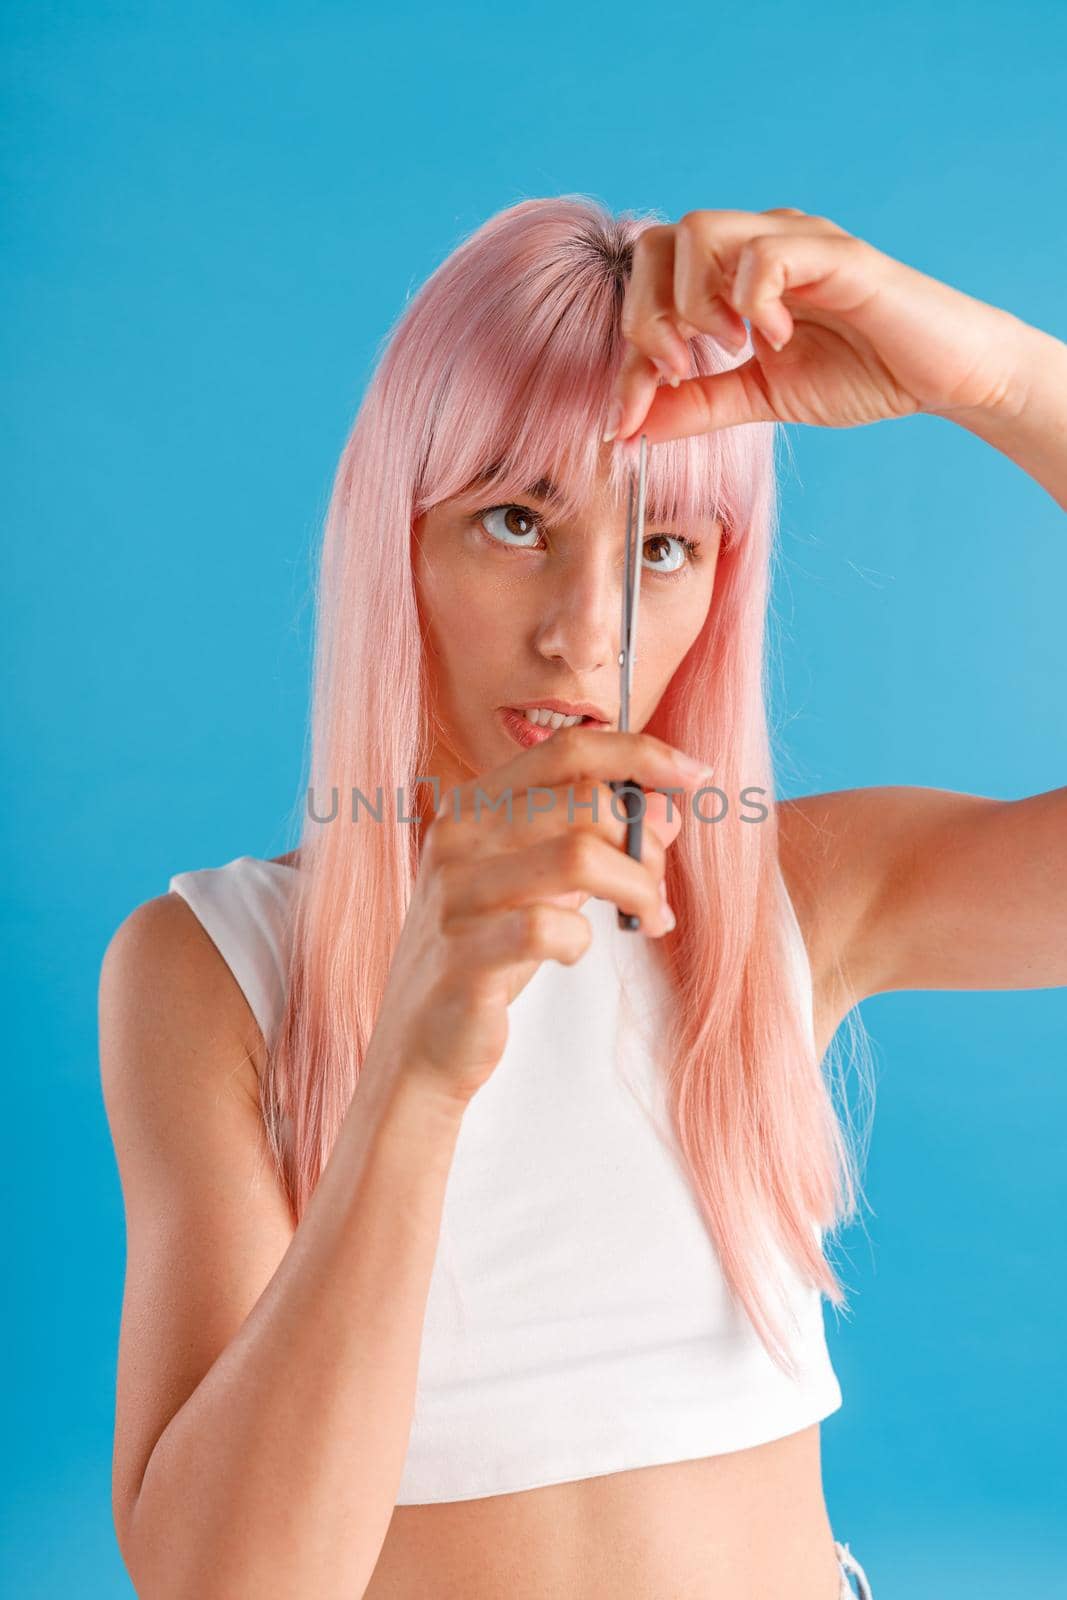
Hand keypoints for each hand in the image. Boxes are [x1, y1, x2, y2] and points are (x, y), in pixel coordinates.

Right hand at [365, 726, 709, 1108]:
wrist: (417, 1043)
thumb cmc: (485, 953)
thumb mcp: (538, 884)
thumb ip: (592, 841)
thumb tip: (669, 812)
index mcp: (473, 806)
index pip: (566, 751)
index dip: (639, 754)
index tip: (693, 774)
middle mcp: (456, 838)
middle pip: (586, 802)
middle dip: (646, 845)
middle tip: (658, 891)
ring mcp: (455, 896)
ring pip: (579, 857)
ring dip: (636, 890)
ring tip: (644, 920)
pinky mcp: (462, 957)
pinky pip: (551, 929)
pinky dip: (583, 941)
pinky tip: (572, 953)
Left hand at [605, 207, 1028, 444]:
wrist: (942, 377)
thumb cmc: (860, 375)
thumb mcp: (759, 398)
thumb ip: (697, 404)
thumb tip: (628, 427)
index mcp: (731, 272)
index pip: (648, 280)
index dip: (627, 350)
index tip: (629, 416)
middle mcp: (756, 242)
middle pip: (659, 241)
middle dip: (648, 319)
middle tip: (683, 371)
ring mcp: (795, 241)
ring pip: (701, 230)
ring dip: (695, 302)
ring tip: (731, 348)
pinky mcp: (836, 254)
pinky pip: (766, 253)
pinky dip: (755, 301)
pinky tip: (778, 337)